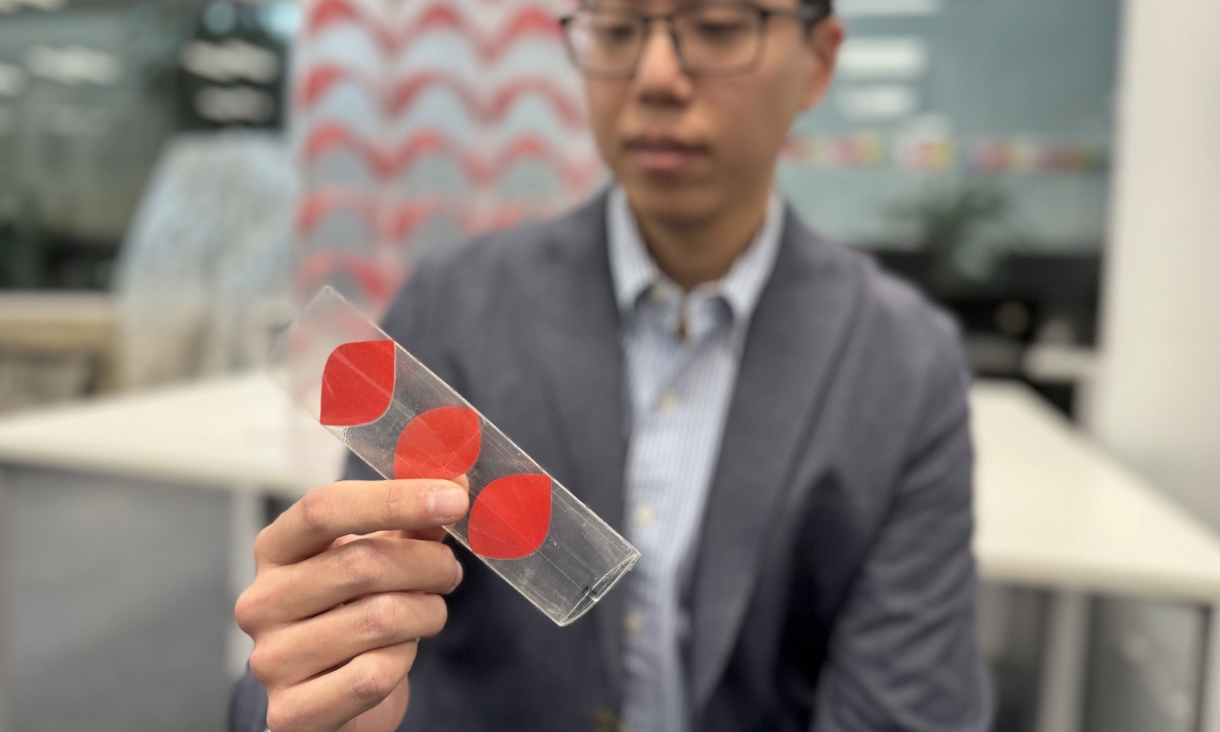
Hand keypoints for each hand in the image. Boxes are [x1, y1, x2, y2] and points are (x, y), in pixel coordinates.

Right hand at [235, 479, 468, 731]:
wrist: (335, 701)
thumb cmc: (357, 614)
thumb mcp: (378, 560)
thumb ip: (410, 522)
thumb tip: (454, 478)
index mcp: (275, 550)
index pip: (323, 507)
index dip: (395, 498)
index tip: (455, 497)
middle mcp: (261, 601)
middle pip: (361, 562)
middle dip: (428, 564)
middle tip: (450, 572)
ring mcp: (270, 659)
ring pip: (378, 619)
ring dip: (426, 614)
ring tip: (428, 614)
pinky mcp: (290, 712)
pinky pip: (372, 675)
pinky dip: (403, 662)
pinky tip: (397, 656)